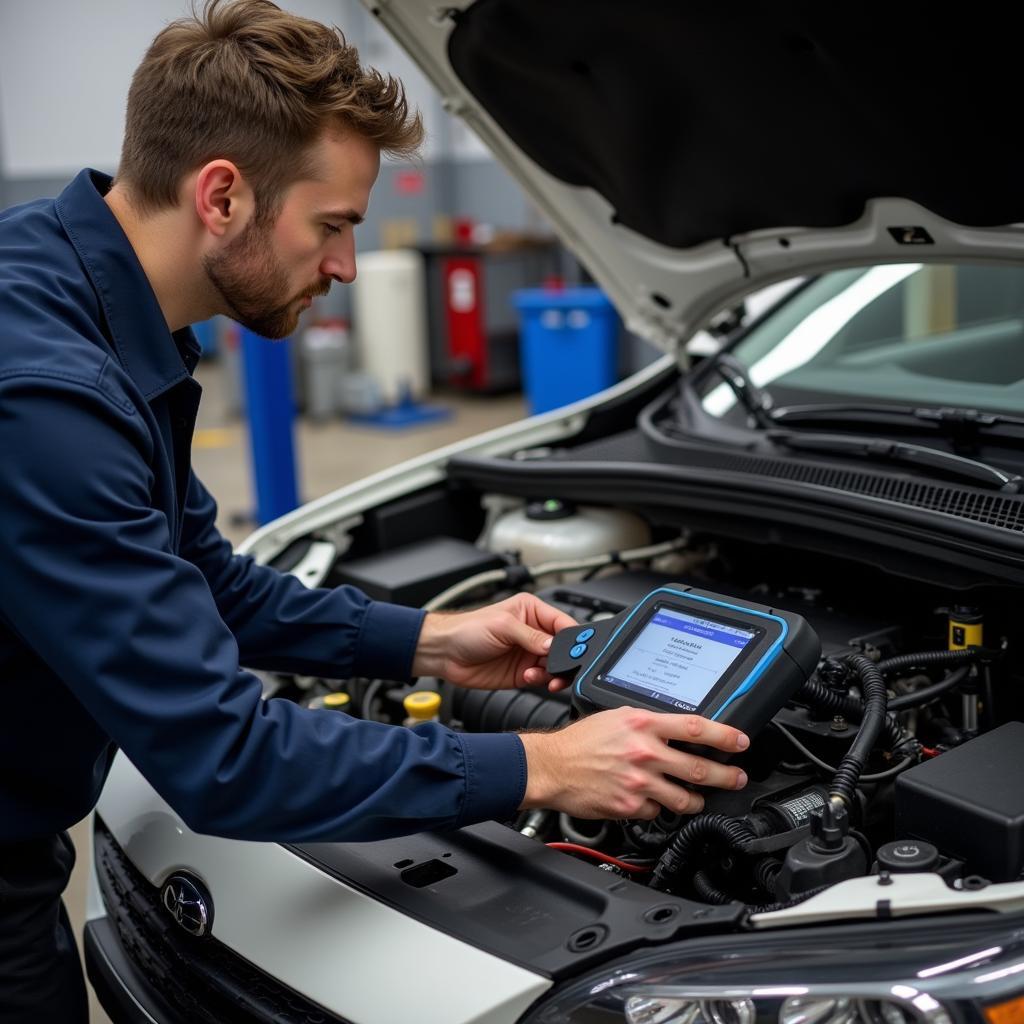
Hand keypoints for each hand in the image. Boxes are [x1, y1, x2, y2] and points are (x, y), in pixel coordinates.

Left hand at [411, 593, 577, 690]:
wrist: (444, 653)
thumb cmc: (466, 629)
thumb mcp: (502, 625)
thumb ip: (530, 636)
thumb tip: (554, 645)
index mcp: (531, 611)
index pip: (562, 622)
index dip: (573, 636)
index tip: (578, 649)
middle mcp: (533, 632)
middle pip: (563, 647)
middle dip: (566, 658)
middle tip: (564, 667)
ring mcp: (528, 654)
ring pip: (555, 666)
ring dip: (553, 673)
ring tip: (541, 674)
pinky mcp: (522, 673)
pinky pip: (542, 679)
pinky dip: (542, 681)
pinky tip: (530, 678)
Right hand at [518, 708, 748, 817]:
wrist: (552, 766)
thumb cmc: (580, 740)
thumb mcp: (617, 717)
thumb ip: (648, 724)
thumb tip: (678, 731)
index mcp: (642, 724)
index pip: (695, 728)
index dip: (724, 736)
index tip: (740, 742)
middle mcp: (644, 752)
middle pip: (698, 768)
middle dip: (725, 776)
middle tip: (737, 778)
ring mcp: (638, 782)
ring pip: (684, 798)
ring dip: (695, 800)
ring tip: (696, 798)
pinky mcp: (629, 806)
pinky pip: (656, 812)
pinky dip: (656, 808)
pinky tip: (648, 800)